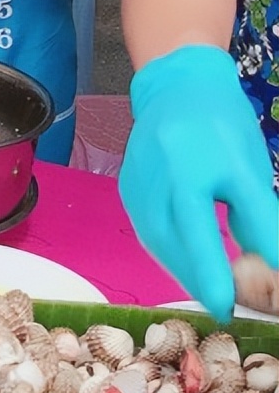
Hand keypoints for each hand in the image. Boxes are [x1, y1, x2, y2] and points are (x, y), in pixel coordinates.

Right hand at [119, 44, 278, 320]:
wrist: (176, 86)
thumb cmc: (222, 125)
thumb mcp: (250, 171)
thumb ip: (258, 220)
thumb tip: (270, 267)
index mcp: (188, 171)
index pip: (198, 233)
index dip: (210, 274)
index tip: (225, 307)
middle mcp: (154, 179)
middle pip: (171, 244)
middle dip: (196, 278)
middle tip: (222, 305)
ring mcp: (135, 183)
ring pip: (155, 240)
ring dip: (180, 269)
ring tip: (206, 288)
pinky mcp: (127, 187)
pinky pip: (146, 228)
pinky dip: (167, 250)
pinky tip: (186, 259)